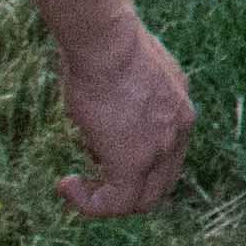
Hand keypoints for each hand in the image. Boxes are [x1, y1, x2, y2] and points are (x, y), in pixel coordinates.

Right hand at [53, 16, 194, 217]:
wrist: (105, 41)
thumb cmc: (103, 47)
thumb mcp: (125, 75)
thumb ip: (126, 103)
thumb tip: (104, 122)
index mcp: (179, 105)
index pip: (167, 153)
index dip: (136, 164)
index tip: (97, 154)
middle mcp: (179, 128)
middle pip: (160, 183)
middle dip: (124, 190)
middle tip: (90, 182)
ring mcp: (161, 147)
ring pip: (140, 200)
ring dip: (105, 200)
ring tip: (73, 185)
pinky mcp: (134, 162)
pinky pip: (115, 203)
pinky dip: (90, 203)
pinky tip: (66, 185)